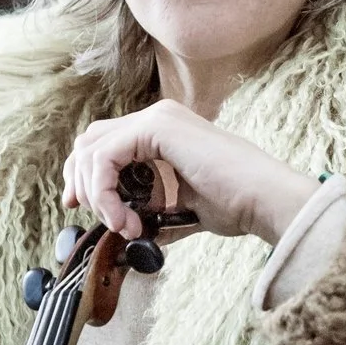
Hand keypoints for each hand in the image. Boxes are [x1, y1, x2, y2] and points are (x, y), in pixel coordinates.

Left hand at [62, 99, 318, 246]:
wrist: (264, 199)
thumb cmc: (236, 204)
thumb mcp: (180, 207)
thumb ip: (150, 208)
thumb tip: (123, 227)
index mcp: (164, 132)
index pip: (104, 145)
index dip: (86, 178)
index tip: (86, 211)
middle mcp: (158, 118)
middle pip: (90, 141)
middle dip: (81, 182)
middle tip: (93, 216)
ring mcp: (158, 118)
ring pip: (92, 149)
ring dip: (97, 195)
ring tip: (125, 226)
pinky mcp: (157, 127)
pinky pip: (105, 158)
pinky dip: (106, 193)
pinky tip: (126, 219)